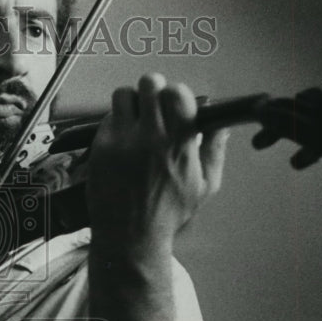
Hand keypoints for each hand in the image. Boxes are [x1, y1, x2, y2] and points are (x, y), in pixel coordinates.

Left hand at [86, 73, 227, 262]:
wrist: (130, 236)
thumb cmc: (168, 213)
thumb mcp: (205, 186)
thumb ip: (215, 152)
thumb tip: (221, 127)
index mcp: (179, 144)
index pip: (178, 93)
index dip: (177, 92)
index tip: (176, 102)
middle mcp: (151, 137)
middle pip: (150, 84)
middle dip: (153, 89)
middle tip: (153, 102)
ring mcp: (123, 141)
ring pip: (124, 95)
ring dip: (132, 101)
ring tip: (136, 118)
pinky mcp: (101, 148)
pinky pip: (107, 118)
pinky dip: (116, 122)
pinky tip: (122, 138)